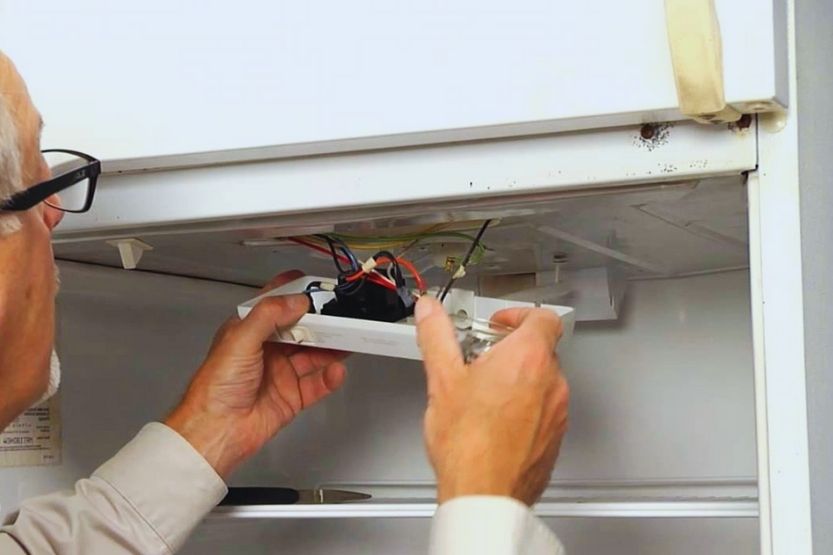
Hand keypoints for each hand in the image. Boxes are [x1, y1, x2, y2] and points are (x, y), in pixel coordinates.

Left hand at [165, 270, 346, 478]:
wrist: (217, 430)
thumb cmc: (214, 389)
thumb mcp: (239, 340)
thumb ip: (268, 315)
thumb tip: (295, 301)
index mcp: (250, 331)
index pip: (277, 305)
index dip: (296, 295)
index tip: (317, 289)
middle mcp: (267, 350)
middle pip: (302, 330)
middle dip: (322, 322)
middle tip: (340, 316)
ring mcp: (281, 373)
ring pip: (314, 355)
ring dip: (331, 347)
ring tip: (348, 339)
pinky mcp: (291, 396)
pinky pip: (318, 383)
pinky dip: (330, 377)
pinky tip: (336, 370)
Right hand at [415, 296, 568, 505]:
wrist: (485, 494)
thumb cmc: (469, 443)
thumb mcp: (442, 379)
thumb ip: (436, 336)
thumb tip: (430, 311)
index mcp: (528, 358)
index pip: (542, 317)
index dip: (518, 315)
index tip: (497, 324)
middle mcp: (551, 382)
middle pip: (539, 349)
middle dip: (510, 350)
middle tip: (480, 359)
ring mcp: (557, 411)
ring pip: (540, 381)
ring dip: (516, 380)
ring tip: (483, 394)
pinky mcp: (554, 437)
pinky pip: (542, 410)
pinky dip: (523, 407)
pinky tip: (493, 421)